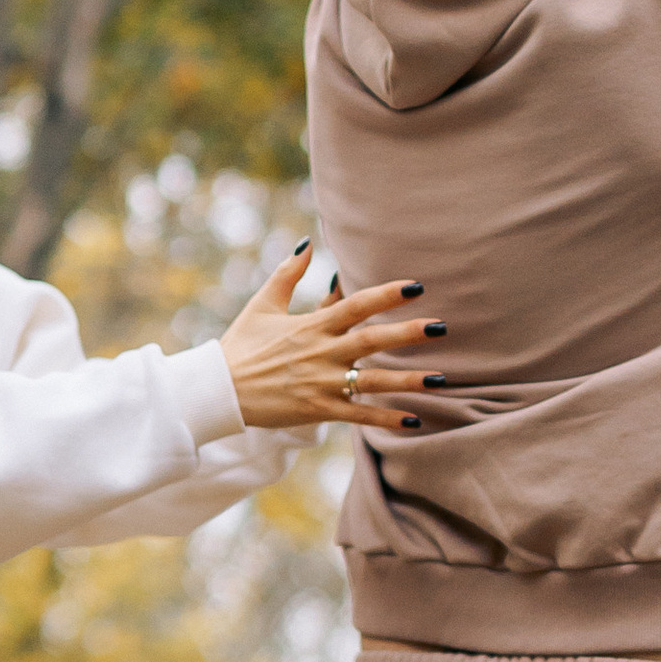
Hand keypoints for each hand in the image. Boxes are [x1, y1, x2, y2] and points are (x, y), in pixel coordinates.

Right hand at [217, 247, 444, 434]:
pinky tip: (414, 420)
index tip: (416, 286)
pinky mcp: (318, 409)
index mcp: (312, 326)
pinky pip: (359, 415)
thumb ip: (288, 272)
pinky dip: (386, 419)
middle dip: (408, 334)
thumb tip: (308, 241)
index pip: (356, 305)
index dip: (387, 294)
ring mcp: (321, 383)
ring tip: (442, 379)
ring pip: (372, 382)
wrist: (218, 390)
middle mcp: (321, 353)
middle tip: (441, 327)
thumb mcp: (263, 303)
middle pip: (372, 341)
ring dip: (408, 381)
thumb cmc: (241, 344)